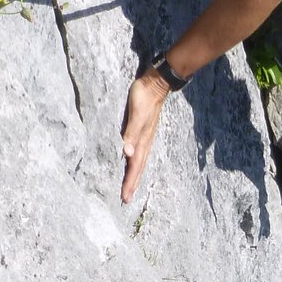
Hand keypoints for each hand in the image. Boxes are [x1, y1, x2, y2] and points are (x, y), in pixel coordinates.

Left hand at [120, 70, 169, 202]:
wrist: (156, 83)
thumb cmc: (144, 96)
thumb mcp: (136, 113)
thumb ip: (131, 132)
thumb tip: (127, 153)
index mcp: (143, 140)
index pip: (134, 165)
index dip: (129, 181)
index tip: (125, 197)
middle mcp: (145, 141)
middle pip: (138, 167)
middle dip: (132, 183)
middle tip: (126, 199)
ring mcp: (145, 136)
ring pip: (139, 161)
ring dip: (134, 175)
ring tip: (130, 187)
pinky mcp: (143, 131)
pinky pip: (139, 153)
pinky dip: (135, 163)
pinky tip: (132, 162)